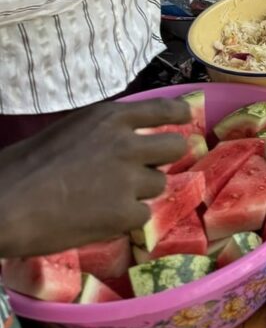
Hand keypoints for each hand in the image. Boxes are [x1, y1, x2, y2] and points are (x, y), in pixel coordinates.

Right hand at [0, 99, 190, 256]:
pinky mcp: (124, 212)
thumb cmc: (24, 165)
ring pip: (158, 184)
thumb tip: (126, 140)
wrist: (7, 204)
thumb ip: (104, 132)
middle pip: (175, 146)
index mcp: (111, 117)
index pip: (163, 109)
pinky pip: (142, 214)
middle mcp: (127, 143)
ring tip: (108, 198)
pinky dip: (126, 218)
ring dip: (140, 191)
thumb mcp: (70, 130)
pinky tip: (101, 218)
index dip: (178, 113)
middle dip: (165, 158)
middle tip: (148, 168)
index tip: (186, 117)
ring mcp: (129, 179)